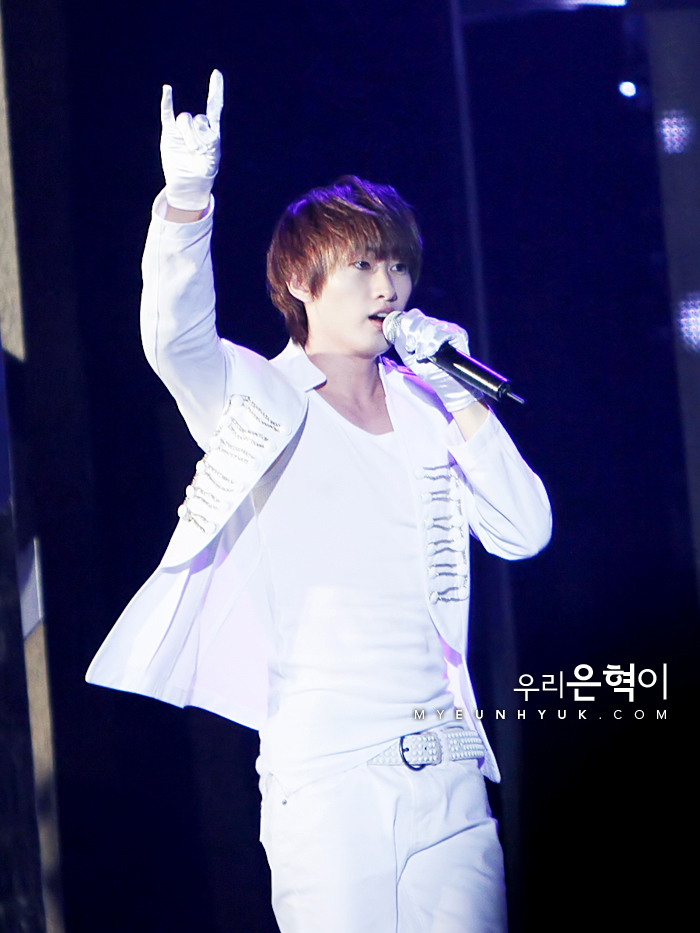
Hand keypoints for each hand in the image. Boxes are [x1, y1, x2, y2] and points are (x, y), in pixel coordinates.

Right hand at [160, 69, 223, 210]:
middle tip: (200, 150)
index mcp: (211, 130)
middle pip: (198, 117)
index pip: (214, 106)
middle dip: (200, 134)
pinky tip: (168, 90)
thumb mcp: (213, 159)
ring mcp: (183, 129)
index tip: (216, 74)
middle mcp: (197, 126)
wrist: (188, 184)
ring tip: (192, 149)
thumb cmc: (204, 173)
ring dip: (189, 134)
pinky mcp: (170, 133)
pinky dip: (167, 101)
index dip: (216, 90)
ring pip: (185, 118)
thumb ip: (211, 140)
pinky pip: (167, 113)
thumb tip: (198, 123)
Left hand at [389, 308, 482, 411]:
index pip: (414, 315)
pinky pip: (443, 333)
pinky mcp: (458, 334)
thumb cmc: (429, 370)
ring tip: (421, 355)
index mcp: (424, 327)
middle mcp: (437, 325)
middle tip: (411, 349)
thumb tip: (398, 330)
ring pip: (430, 325)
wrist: (444, 384)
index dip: (406, 325)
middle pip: (420, 320)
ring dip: (422, 341)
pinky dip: (433, 343)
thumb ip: (401, 342)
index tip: (406, 343)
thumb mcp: (408, 357)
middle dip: (412, 335)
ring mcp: (448, 328)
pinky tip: (429, 353)